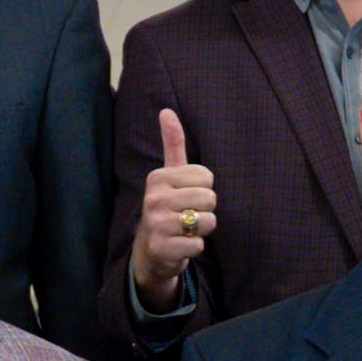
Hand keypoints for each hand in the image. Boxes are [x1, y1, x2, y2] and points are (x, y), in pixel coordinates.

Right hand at [130, 107, 217, 308]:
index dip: (203, 189)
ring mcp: (156, 224)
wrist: (151, 249)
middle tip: (187, 214)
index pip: (207, 177)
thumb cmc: (167, 207)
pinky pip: (199, 244)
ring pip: (207, 221)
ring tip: (185, 229)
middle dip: (205, 210)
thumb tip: (166, 111)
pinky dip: (194, 247)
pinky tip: (180, 244)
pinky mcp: (162, 248)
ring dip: (202, 229)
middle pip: (210, 198)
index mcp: (158, 177)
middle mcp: (154, 199)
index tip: (186, 196)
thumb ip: (172, 143)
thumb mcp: (169, 174)